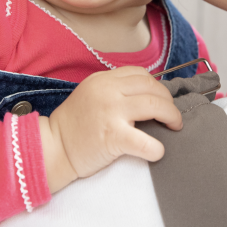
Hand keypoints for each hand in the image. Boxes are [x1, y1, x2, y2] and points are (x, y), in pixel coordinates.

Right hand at [38, 66, 182, 192]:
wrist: (53, 148)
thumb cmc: (73, 127)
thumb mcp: (90, 95)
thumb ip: (113, 91)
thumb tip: (146, 97)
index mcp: (103, 79)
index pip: (140, 74)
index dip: (156, 86)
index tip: (161, 100)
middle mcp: (108, 90)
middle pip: (152, 87)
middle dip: (168, 101)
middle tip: (172, 116)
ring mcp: (111, 112)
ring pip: (156, 106)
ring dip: (172, 116)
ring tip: (173, 127)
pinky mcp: (112, 136)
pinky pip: (145, 141)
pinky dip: (157, 148)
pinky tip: (157, 152)